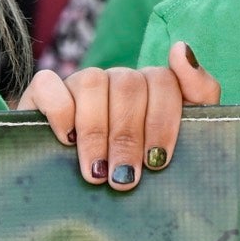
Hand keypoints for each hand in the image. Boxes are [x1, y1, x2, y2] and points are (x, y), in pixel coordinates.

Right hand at [21, 40, 219, 189]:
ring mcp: (79, 82)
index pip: (163, 80)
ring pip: (92, 82)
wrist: (72, 192)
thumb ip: (197, 94)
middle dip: (128, 137)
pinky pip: (49, 84)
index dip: (162, 121)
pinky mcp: (41, 91)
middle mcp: (116, 79)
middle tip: (124, 179)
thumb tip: (180, 48)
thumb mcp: (176, 143)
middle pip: (128, 86)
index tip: (158, 162)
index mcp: (150, 87)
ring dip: (96, 131)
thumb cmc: (135, 170)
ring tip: (96, 173)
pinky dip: (60, 111)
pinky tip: (65, 140)